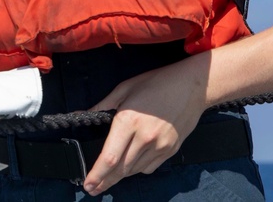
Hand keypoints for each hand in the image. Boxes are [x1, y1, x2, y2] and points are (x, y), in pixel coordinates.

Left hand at [83, 56, 210, 195]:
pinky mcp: (170, 150)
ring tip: (107, 179)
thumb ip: (101, 106)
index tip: (87, 184)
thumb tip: (80, 113)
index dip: (97, 174)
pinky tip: (129, 166)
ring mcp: (160, 146)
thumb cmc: (156, 83)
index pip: (110, 157)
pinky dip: (137, 169)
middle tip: (92, 189)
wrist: (192, 86)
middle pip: (121, 169)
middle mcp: (144, 138)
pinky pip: (149, 167)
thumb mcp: (124, 89)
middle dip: (105, 181)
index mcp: (129, 122)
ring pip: (134, 170)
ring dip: (120, 176)